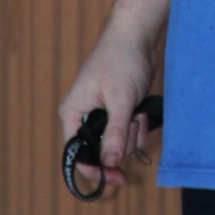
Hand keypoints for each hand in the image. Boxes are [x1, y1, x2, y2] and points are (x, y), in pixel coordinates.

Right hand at [59, 22, 157, 192]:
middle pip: (101, 152)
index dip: (96, 169)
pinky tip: (140, 112)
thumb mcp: (120, 99)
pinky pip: (127, 135)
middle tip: (132, 122)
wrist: (135, 36)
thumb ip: (115, 132)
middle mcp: (84, 118)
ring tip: (136, 112)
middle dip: (122, 143)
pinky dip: (137, 129)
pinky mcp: (117, 112)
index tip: (117, 178)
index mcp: (73, 114)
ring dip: (132, 135)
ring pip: (117, 145)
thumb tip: (110, 162)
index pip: (77, 154)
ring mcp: (101, 116)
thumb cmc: (121, 60)